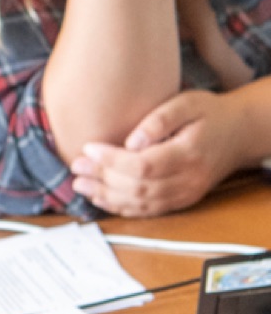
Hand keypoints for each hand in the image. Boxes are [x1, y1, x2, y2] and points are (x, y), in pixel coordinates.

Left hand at [70, 89, 244, 215]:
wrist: (236, 132)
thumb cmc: (208, 113)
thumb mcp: (186, 103)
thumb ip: (158, 120)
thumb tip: (131, 141)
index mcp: (189, 154)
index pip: (143, 165)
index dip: (112, 160)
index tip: (88, 148)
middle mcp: (188, 180)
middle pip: (138, 187)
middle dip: (102, 178)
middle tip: (76, 166)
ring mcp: (185, 194)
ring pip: (140, 203)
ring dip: (106, 196)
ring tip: (79, 184)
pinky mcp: (180, 200)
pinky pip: (147, 210)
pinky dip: (121, 207)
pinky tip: (99, 198)